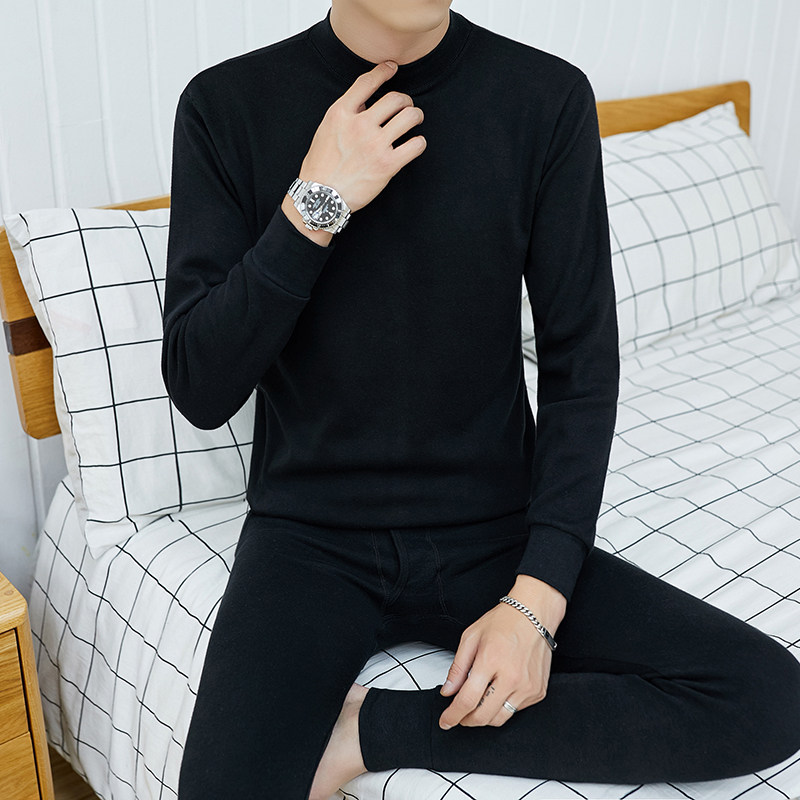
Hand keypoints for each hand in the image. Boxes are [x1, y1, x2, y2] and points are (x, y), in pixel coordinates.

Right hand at [298, 60, 426, 211]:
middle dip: (406, 101)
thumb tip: (364, 101)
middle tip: (407, 107)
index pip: (367, 82)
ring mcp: (375, 145)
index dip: (383, 71)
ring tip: (415, 121)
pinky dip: (419, 142)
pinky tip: (415, 144)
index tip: (392, 68)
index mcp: (341, 113)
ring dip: (416, 117)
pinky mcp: (388, 165)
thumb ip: (345, 113)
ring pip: (410, 117)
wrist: (321, 197)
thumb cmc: (321, 166)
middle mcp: (360, 125)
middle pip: (395, 99)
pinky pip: (416, 145)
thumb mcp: (325, 130)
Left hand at [438, 576, 565, 729]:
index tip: (446, 721)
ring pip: (499, 719)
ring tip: (477, 705)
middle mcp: (511, 677)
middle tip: (459, 715)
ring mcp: (527, 687)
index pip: (467, 700)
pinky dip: (502, 707)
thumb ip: (457, 667)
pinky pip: (515, 711)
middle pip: (483, 716)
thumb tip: (448, 690)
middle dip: (466, 720)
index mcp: (491, 661)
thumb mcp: (471, 637)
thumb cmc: (504, 622)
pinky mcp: (538, 692)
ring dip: (484, 717)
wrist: (534, 615)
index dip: (453, 715)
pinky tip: (497, 692)